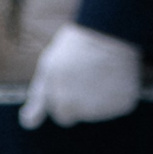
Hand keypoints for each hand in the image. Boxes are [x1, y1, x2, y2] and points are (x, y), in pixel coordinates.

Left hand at [18, 23, 141, 127]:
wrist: (107, 30)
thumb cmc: (75, 46)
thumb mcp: (49, 68)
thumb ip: (39, 98)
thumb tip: (27, 123)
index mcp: (62, 104)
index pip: (63, 114)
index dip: (66, 96)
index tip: (71, 77)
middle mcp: (83, 111)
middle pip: (82, 115)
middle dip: (83, 101)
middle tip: (88, 74)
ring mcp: (105, 108)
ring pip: (100, 111)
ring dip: (101, 96)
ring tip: (101, 70)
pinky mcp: (124, 103)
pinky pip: (120, 104)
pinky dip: (119, 93)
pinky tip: (117, 74)